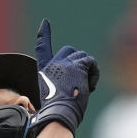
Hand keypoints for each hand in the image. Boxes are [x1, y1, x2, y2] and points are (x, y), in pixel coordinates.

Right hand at [31, 19, 99, 135]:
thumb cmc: (59, 113)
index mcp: (45, 71)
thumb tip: (78, 91)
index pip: (42, 49)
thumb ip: (64, 86)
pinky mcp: (77, 66)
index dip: (44, 35)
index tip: (45, 23)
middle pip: (70, 50)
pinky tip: (91, 86)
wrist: (60, 114)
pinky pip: (91, 62)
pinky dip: (94, 74)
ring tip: (86, 87)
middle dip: (79, 62)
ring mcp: (65, 63)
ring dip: (88, 71)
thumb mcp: (57, 97)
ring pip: (83, 57)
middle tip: (82, 81)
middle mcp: (53, 64)